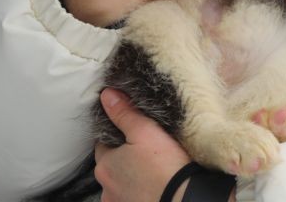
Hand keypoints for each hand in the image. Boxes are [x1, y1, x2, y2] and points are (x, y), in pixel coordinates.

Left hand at [94, 88, 236, 201]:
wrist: (182, 198)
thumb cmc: (165, 165)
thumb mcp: (146, 131)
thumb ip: (125, 113)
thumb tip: (106, 94)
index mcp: (104, 164)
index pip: (103, 143)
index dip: (118, 135)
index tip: (134, 132)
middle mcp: (105, 186)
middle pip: (111, 164)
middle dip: (123, 157)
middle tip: (145, 150)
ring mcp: (117, 201)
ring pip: (119, 182)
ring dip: (129, 176)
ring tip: (150, 169)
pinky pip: (128, 196)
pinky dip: (136, 190)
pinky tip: (150, 184)